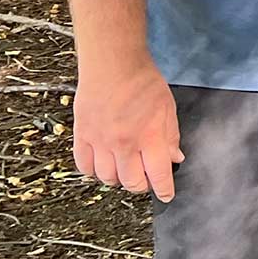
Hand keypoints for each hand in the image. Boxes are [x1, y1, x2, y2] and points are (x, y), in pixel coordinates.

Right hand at [73, 57, 183, 201]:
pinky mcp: (82, 135)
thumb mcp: (168, 108)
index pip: (158, 175)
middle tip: (146, 179)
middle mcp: (124, 144)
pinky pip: (85, 166)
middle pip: (131, 182)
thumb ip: (171, 136)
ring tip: (125, 171)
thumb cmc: (143, 81)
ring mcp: (100, 141)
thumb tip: (175, 157)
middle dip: (142, 185)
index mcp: (149, 137)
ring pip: (107, 178)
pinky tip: (103, 165)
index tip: (166, 194)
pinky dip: (94, 171)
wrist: (112, 64)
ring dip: (118, 179)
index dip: (164, 189)